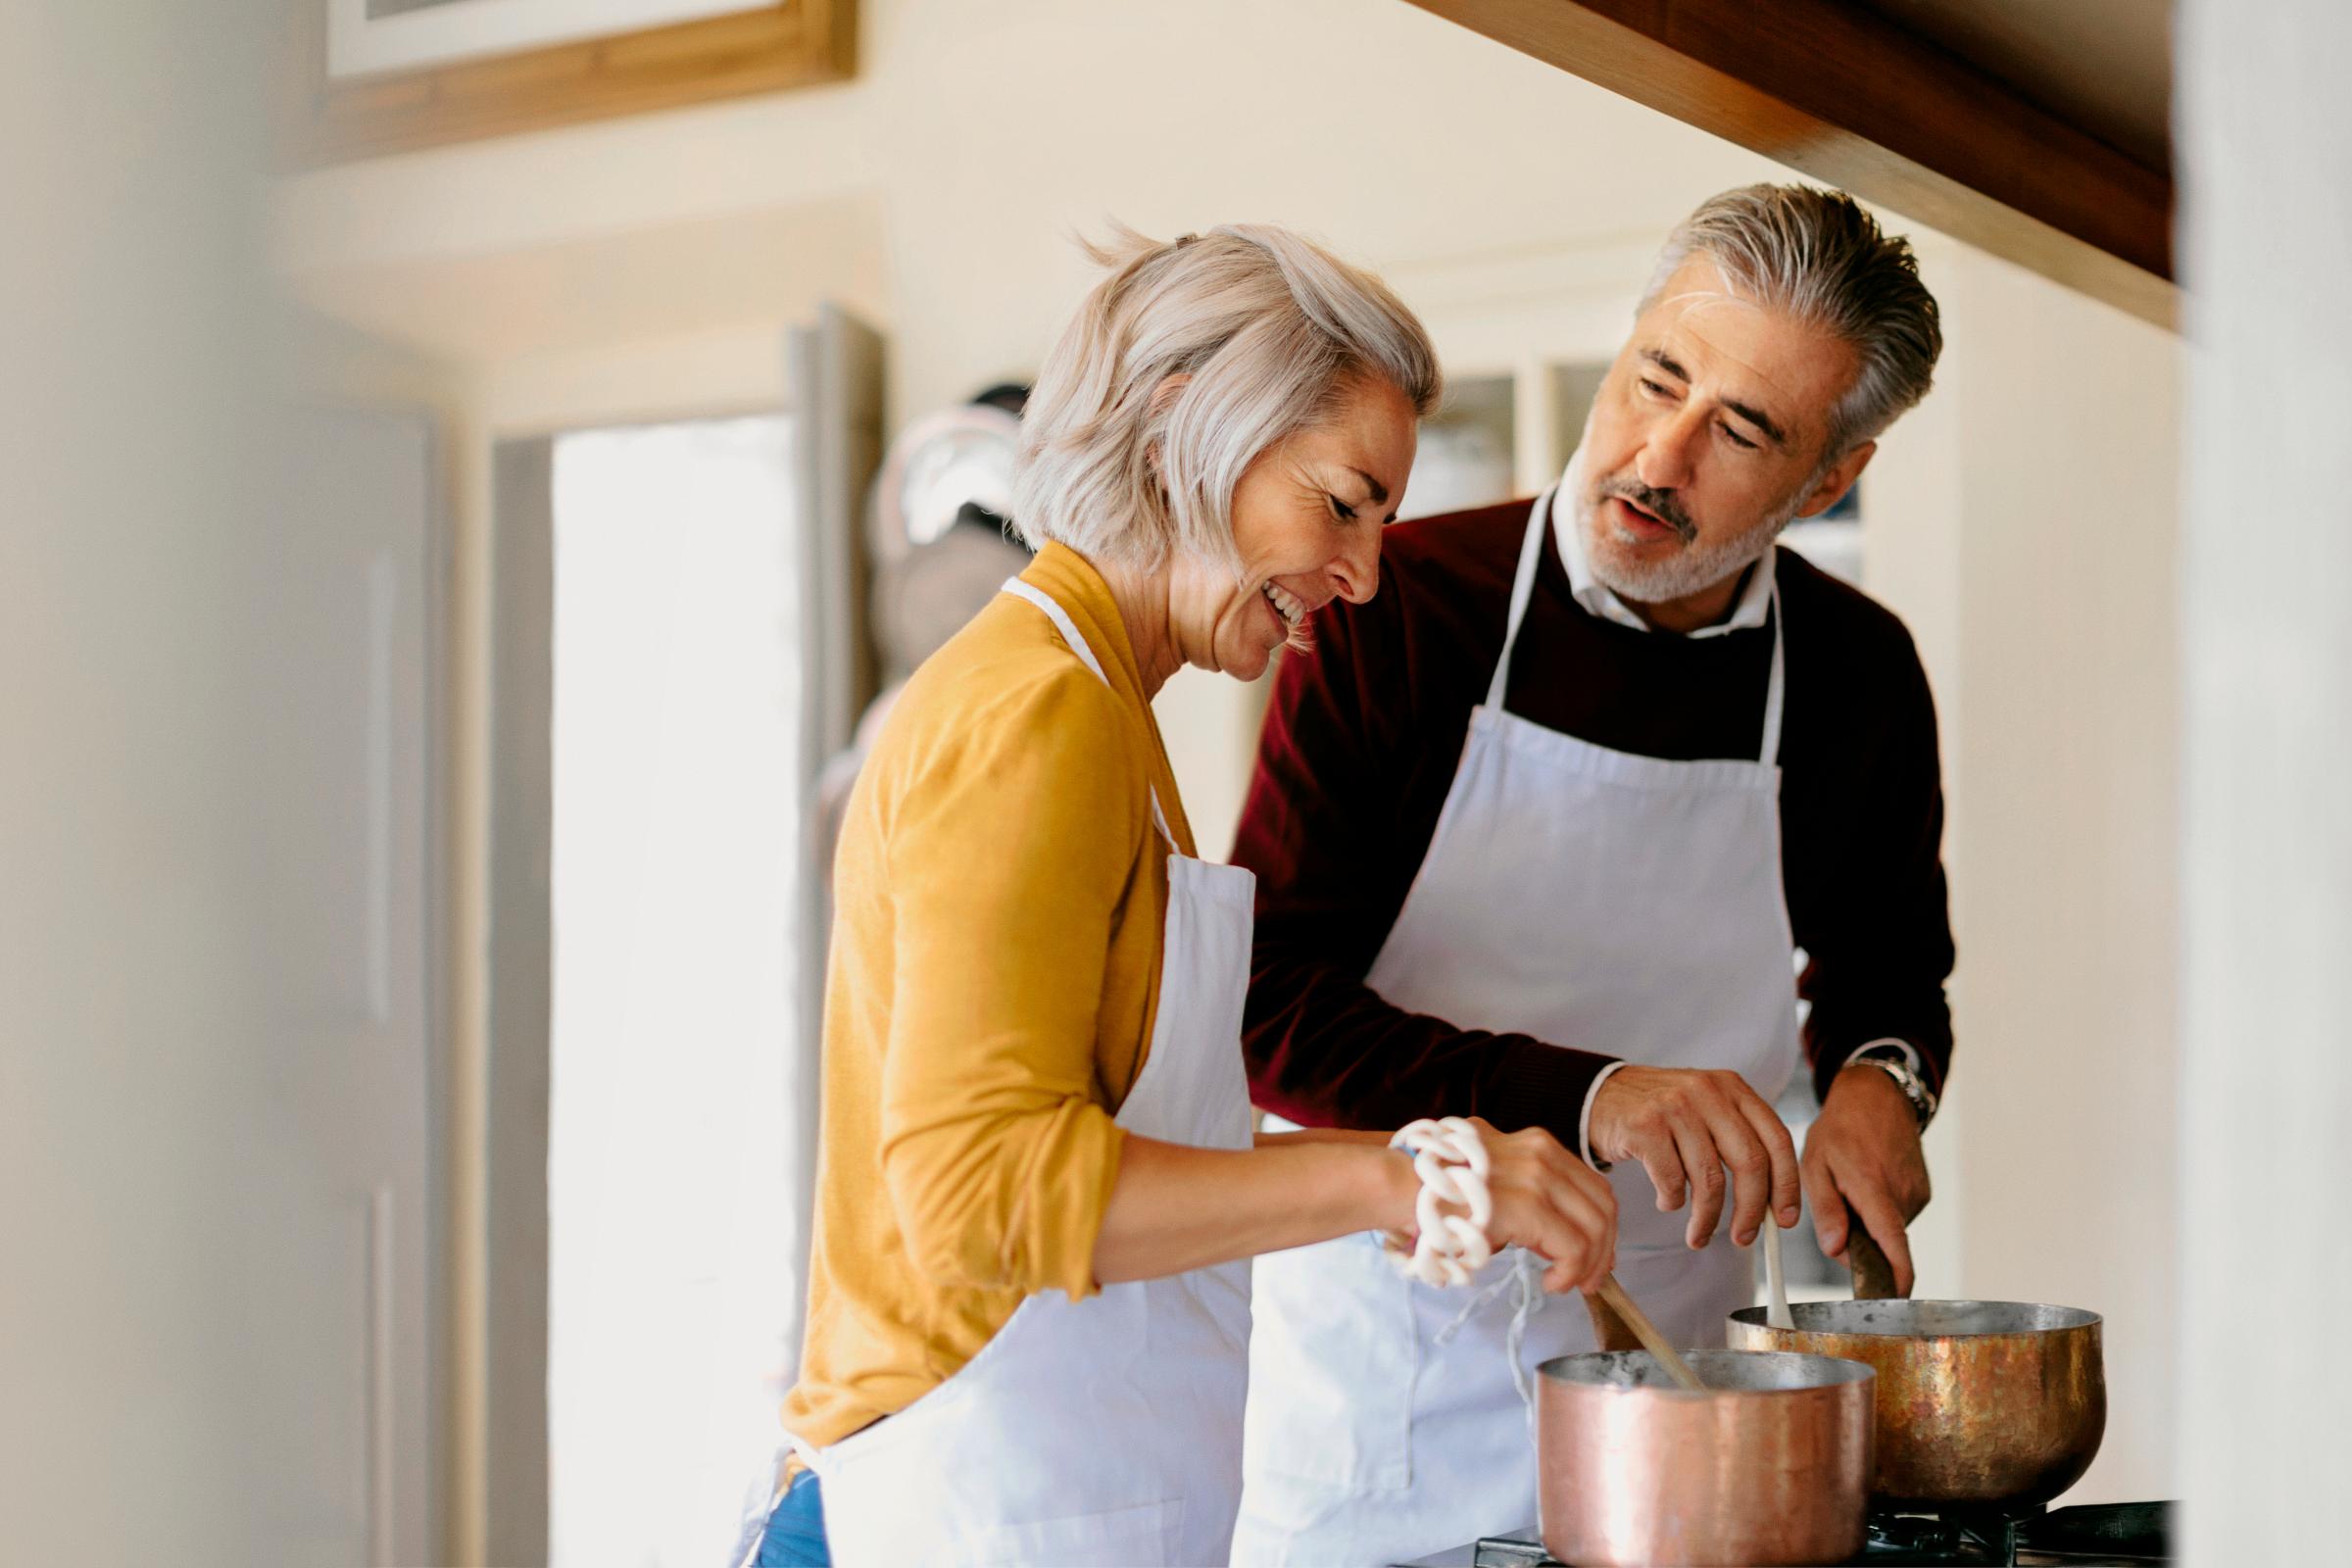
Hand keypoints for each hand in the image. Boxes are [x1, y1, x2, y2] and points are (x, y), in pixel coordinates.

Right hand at [1396, 1117, 1616, 1293]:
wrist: (1401, 1186)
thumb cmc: (1439, 1190)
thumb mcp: (1493, 1179)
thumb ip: (1528, 1195)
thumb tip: (1553, 1236)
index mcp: (1538, 1145)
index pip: (1593, 1186)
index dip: (1603, 1226)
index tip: (1595, 1256)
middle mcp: (1543, 1153)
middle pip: (1602, 1205)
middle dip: (1604, 1248)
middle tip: (1591, 1279)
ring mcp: (1536, 1176)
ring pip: (1593, 1228)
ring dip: (1589, 1264)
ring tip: (1569, 1283)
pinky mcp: (1526, 1205)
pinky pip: (1572, 1246)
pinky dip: (1570, 1271)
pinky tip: (1552, 1282)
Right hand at [1586, 1066, 1800, 1250]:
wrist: (1600, 1094)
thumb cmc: (1661, 1113)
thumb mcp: (1707, 1108)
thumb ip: (1739, 1140)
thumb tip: (1773, 1203)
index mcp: (1732, 1086)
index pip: (1777, 1139)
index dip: (1787, 1184)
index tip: (1784, 1219)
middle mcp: (1707, 1091)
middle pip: (1750, 1162)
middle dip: (1752, 1210)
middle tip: (1744, 1238)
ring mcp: (1675, 1106)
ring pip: (1709, 1179)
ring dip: (1707, 1219)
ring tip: (1698, 1234)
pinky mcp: (1644, 1126)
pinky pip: (1672, 1182)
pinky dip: (1672, 1202)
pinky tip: (1667, 1202)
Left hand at [1802, 1065, 1931, 1294]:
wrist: (1877, 1096)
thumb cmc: (1840, 1128)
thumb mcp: (1815, 1164)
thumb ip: (1826, 1209)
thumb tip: (1836, 1249)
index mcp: (1874, 1190)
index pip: (1893, 1245)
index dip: (1896, 1278)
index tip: (1894, 1302)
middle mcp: (1903, 1195)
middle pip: (1886, 1243)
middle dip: (1862, 1243)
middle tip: (1837, 1211)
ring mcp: (1917, 1192)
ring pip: (1890, 1229)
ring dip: (1870, 1223)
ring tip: (1852, 1187)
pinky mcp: (1922, 1190)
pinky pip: (1898, 1214)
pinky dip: (1881, 1210)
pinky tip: (1868, 1182)